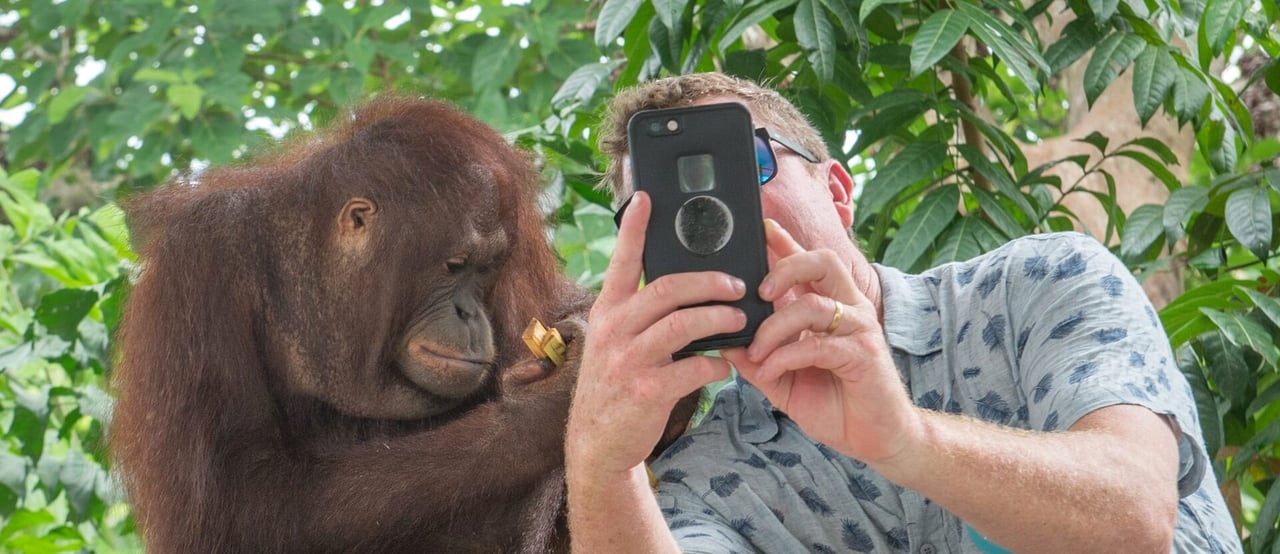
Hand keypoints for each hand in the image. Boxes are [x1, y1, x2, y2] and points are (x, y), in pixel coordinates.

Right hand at [566, 192, 743, 475]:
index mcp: (608, 311)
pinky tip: (724, 367)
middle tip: (737, 284)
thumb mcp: (616, 341)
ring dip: (718, 319)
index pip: (622, 261)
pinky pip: (691, 369)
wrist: (598, 442)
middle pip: (667, 289)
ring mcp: (628, 361)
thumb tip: (685, 287)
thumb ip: (640, 314)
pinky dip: (714, 365)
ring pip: (682, 325)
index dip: (635, 228)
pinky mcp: (645, 392)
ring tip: (739, 319)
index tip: (647, 197)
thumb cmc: (616, 384)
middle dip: (708, 282)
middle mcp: (615, 330)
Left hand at [721, 220, 922, 464]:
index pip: (808, 263)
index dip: (786, 242)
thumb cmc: (833, 403)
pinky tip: (771, 370)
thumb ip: (756, 358)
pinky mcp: (864, 354)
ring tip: (757, 352)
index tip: (761, 227)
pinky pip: (817, 344)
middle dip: (786, 266)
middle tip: (759, 292)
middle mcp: (848, 309)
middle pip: (823, 261)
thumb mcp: (782, 378)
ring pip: (813, 304)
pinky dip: (786, 356)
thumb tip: (722, 340)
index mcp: (830, 307)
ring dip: (775, 327)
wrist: (873, 439)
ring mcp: (859, 329)